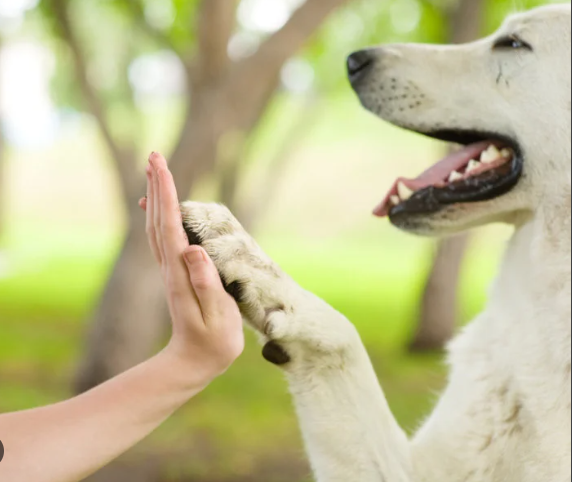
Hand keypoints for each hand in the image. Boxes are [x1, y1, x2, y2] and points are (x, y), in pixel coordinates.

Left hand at [139, 152, 243, 381]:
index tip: (162, 166)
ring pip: (158, 227)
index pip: (171, 227)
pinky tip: (160, 206)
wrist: (193, 362)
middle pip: (159, 220)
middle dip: (158, 186)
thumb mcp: (216, 317)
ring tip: (156, 172)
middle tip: (155, 156)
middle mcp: (170, 268)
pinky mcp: (176, 274)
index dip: (168, 195)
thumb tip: (192, 249)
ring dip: (156, 197)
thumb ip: (206, 284)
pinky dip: (160, 215)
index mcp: (180, 274)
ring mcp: (170, 270)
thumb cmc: (213, 342)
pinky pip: (163, 238)